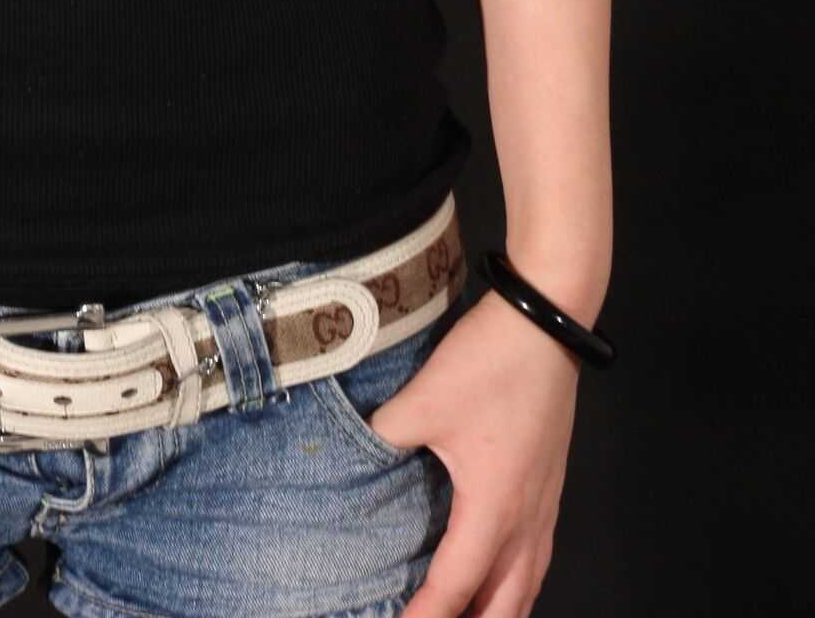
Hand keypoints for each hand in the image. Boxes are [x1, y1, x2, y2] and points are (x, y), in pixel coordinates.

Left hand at [360, 289, 581, 616]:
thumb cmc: (489, 365)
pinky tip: (502, 574)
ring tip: (469, 617)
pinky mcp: (551, 485)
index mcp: (493, 508)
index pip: (456, 585)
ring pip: (528, 584)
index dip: (427, 616)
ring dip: (500, 610)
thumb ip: (385, 436)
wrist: (545, 324)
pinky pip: (537, 557)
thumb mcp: (423, 400)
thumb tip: (363, 451)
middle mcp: (526, 519)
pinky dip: (517, 583)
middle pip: (506, 605)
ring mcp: (545, 504)